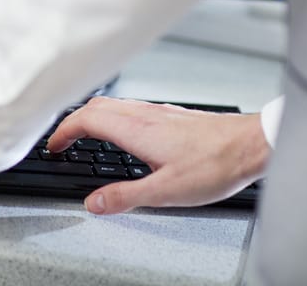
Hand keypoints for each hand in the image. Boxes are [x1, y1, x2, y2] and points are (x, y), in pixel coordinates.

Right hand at [47, 97, 270, 214]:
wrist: (252, 145)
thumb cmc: (216, 164)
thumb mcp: (166, 191)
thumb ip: (125, 197)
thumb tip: (94, 203)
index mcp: (136, 129)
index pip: (85, 119)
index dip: (63, 131)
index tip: (54, 146)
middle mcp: (145, 114)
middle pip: (95, 106)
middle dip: (73, 121)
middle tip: (63, 141)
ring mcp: (159, 112)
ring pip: (114, 104)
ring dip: (93, 117)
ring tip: (87, 137)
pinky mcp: (172, 115)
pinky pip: (132, 108)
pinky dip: (115, 118)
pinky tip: (126, 135)